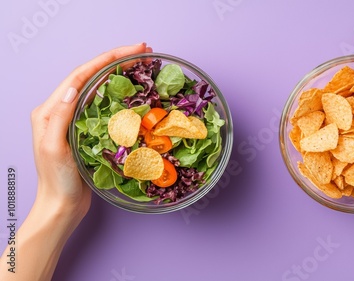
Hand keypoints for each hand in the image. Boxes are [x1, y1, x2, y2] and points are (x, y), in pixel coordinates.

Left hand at [30, 43, 151, 218]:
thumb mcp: (55, 149)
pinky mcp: (89, 129)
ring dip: (121, 73)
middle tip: (143, 51)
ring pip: (100, 87)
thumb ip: (61, 117)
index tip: (133, 50)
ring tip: (142, 64)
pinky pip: (106, 105)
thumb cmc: (58, 181)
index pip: (81, 75)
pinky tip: (136, 91)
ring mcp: (76, 119)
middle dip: (117, 60)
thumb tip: (75, 86)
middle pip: (92, 76)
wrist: (63, 205)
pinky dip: (122, 94)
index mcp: (50, 110)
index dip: (107, 59)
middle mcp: (62, 109)